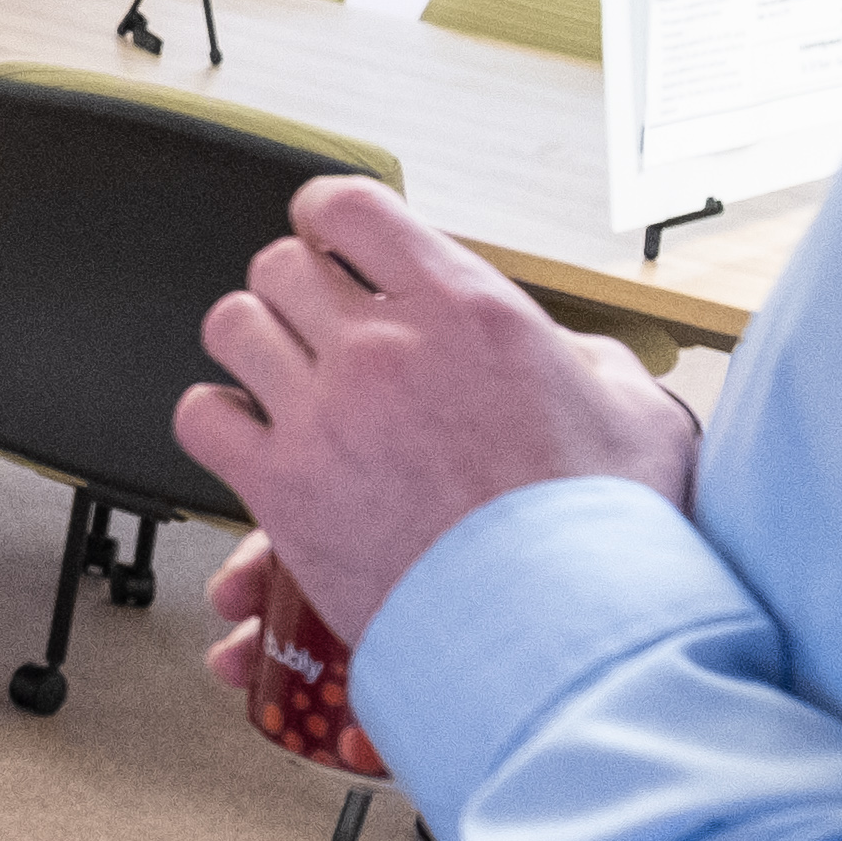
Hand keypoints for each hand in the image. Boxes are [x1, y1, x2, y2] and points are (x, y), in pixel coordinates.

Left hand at [177, 179, 696, 671]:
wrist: (562, 634)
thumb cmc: (604, 538)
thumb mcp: (639, 415)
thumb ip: (594, 364)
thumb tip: (572, 358)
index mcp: (465, 308)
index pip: (351, 206)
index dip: (329, 217)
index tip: (330, 238)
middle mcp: (384, 346)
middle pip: (279, 265)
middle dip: (294, 289)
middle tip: (313, 322)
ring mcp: (326, 413)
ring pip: (232, 328)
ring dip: (250, 346)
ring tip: (274, 373)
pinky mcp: (285, 487)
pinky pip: (202, 418)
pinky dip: (216, 422)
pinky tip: (246, 437)